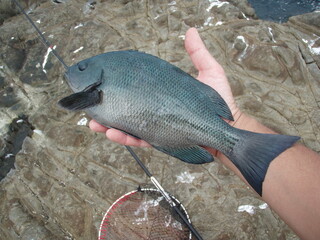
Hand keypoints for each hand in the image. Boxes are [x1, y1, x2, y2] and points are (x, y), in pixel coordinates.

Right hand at [89, 27, 239, 146]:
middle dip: (106, 109)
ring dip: (108, 126)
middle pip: (126, 109)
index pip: (136, 90)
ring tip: (95, 123)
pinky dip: (125, 138)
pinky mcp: (161, 139)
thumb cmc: (217, 102)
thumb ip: (198, 54)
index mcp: (160, 95)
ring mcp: (156, 125)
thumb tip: (190, 30)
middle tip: (91, 106)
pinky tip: (113, 133)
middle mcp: (155, 110)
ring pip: (127, 127)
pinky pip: (140, 140)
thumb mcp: (209, 73)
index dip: (119, 87)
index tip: (103, 82)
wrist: (224, 127)